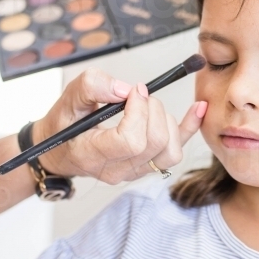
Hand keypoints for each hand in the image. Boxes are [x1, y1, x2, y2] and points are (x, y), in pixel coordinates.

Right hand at [30, 68, 207, 184]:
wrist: (60, 150)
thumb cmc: (62, 125)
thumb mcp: (66, 99)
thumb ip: (92, 87)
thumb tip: (125, 89)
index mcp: (93, 155)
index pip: (131, 141)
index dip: (138, 113)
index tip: (133, 93)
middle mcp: (116, 170)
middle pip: (155, 144)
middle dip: (153, 110)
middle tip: (138, 95)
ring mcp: (134, 172)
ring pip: (170, 152)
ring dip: (167, 120)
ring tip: (147, 105)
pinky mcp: (146, 165)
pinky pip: (176, 151)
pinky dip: (190, 128)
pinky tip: (198, 108)